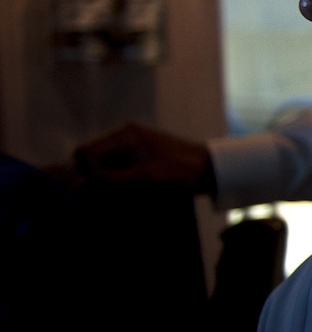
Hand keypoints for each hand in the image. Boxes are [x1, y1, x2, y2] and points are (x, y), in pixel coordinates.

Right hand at [74, 122, 214, 193]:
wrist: (213, 171)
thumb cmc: (182, 172)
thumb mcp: (144, 178)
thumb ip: (109, 180)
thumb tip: (77, 185)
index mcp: (124, 134)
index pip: (84, 152)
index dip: (85, 172)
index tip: (98, 189)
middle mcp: (124, 137)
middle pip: (91, 160)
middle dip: (94, 178)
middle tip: (108, 196)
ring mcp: (132, 147)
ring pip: (102, 168)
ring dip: (105, 183)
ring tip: (119, 197)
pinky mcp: (138, 159)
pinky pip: (116, 171)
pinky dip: (116, 183)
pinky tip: (126, 194)